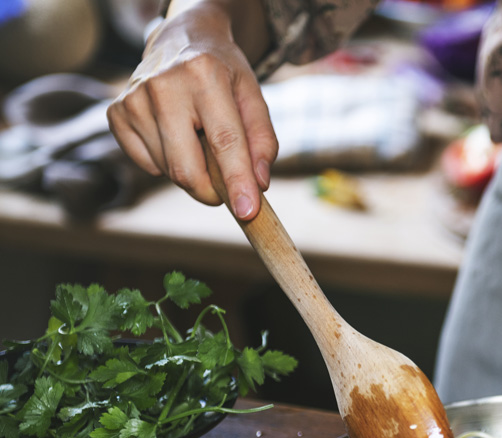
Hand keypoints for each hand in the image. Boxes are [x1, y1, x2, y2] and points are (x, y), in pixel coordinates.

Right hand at [106, 0, 275, 219]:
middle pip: (186, 167)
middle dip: (211, 191)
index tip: (248, 212)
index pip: (224, 141)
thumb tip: (258, 184)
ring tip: (199, 139)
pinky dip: (166, 163)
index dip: (237, 181)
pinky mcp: (116, 112)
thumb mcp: (253, 97)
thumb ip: (263, 141)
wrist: (181, 38)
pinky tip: (176, 136)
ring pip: (167, 170)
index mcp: (204, 75)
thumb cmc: (224, 74)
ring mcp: (134, 99)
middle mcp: (163, 85)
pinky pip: (146, 165)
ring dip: (192, 171)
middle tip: (226, 188)